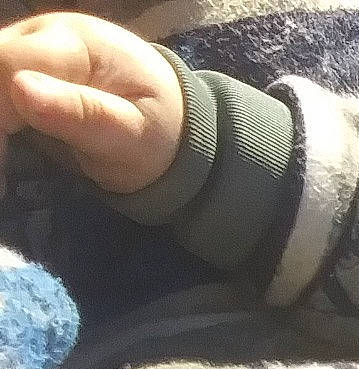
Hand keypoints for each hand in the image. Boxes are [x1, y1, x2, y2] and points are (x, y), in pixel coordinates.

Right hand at [0, 12, 181, 194]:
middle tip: (3, 173)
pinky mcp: (19, 72)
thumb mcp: (133, 134)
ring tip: (5, 171)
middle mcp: (43, 35)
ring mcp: (27, 50)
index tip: (2, 161)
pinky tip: (7, 157)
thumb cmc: (158, 130)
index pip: (9, 64)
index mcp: (77, 43)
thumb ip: (84, 114)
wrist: (172, 124)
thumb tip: (22, 89)